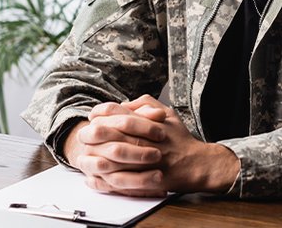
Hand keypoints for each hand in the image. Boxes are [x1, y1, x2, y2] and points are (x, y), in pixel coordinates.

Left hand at [82, 95, 239, 196]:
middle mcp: (145, 139)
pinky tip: (96, 176)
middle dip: (92, 133)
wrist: (197, 164)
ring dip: (95, 155)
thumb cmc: (180, 139)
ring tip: (86, 155)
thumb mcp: (167, 112)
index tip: (92, 116)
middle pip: (110, 133)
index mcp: (148, 122)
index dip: (100, 113)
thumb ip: (146, 103)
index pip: (116, 112)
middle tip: (84, 134)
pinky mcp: (145, 178)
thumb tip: (123, 103)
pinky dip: (105, 178)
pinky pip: (119, 179)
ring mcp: (144, 160)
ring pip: (112, 157)